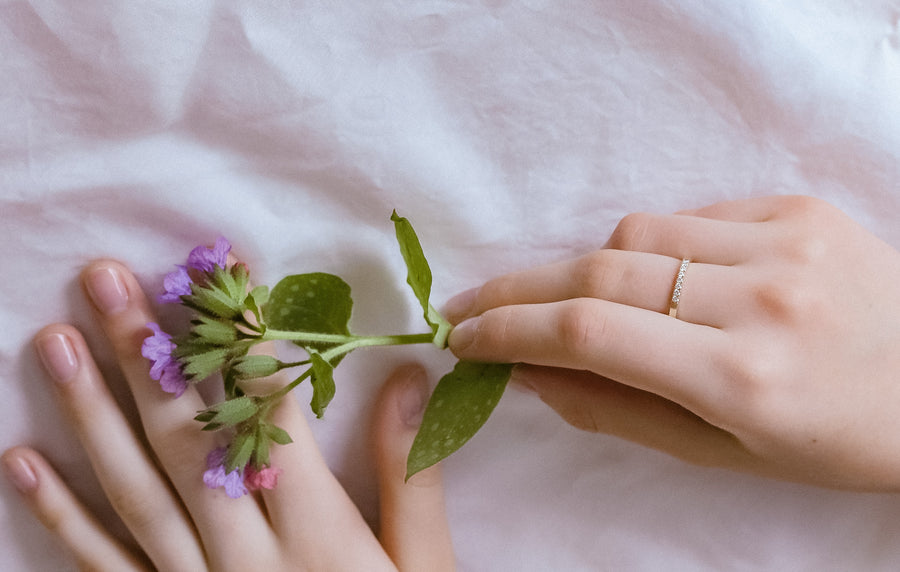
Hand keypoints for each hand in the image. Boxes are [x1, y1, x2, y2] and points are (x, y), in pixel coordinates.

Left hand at [2, 260, 453, 570]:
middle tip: (106, 281)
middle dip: (147, 356)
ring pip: (136, 492)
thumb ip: (408, 472)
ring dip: (92, 414)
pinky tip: (22, 462)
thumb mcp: (422, 564)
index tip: (218, 275)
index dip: (245, 342)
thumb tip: (406, 379)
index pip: (274, 416)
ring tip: (55, 342)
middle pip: (190, 442)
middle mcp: (248, 556)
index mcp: (319, 535)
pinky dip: (60, 516)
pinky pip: (104, 568)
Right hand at [445, 195, 899, 490]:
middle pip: (601, 270)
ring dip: (590, 265)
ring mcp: (786, 243)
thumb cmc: (828, 440)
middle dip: (519, 289)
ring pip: (636, 230)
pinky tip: (667, 278)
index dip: (510, 328)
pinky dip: (655, 245)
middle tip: (472, 305)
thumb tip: (527, 373)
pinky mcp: (800, 208)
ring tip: (583, 301)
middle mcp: (762, 300)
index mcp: (742, 380)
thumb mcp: (720, 454)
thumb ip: (615, 411)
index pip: (591, 332)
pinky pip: (691, 214)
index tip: (463, 334)